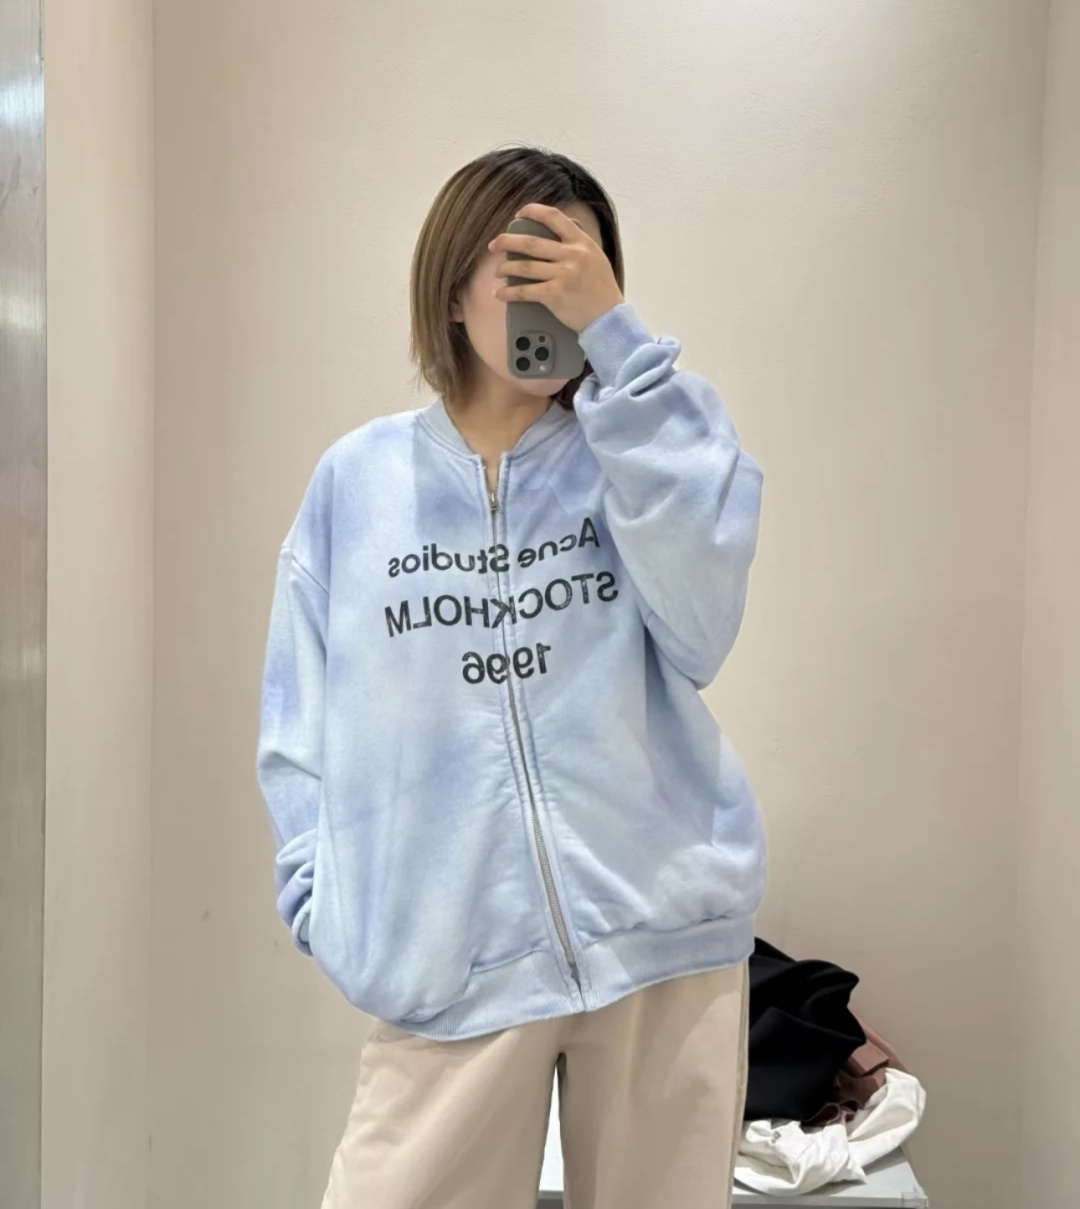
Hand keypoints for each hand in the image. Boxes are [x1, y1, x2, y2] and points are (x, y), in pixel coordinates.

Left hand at [490, 203, 624, 334]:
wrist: (609, 318)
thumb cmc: (602, 290)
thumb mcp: (595, 258)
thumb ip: (577, 247)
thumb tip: (553, 237)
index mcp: (581, 242)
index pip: (554, 217)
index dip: (533, 211)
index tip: (518, 215)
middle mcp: (572, 255)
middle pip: (531, 242)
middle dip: (507, 242)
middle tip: (494, 245)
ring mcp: (563, 275)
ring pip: (525, 266)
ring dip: (506, 269)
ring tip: (497, 272)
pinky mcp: (555, 295)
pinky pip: (526, 291)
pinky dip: (509, 293)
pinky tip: (500, 294)